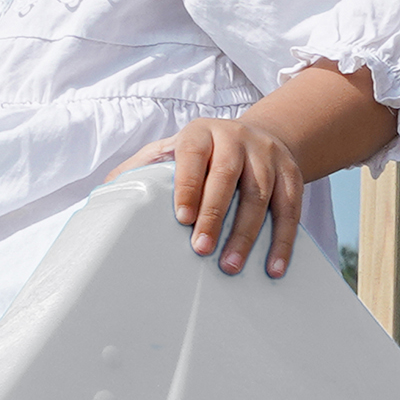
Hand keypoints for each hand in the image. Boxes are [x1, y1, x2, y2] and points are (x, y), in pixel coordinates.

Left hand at [115, 116, 306, 275]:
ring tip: (230, 265)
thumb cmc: (204, 155)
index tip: (182, 218)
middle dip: (215, 215)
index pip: (192, 157)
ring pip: (260, 195)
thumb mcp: (173, 151)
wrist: (261, 136)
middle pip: (227, 176)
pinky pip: (290, 210)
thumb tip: (108, 194)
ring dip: (246, 234)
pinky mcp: (292, 173)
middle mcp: (236, 138)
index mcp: (201, 133)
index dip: (187, 186)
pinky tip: (273, 266)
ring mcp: (267, 155)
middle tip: (202, 250)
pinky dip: (283, 240)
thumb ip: (143, 168)